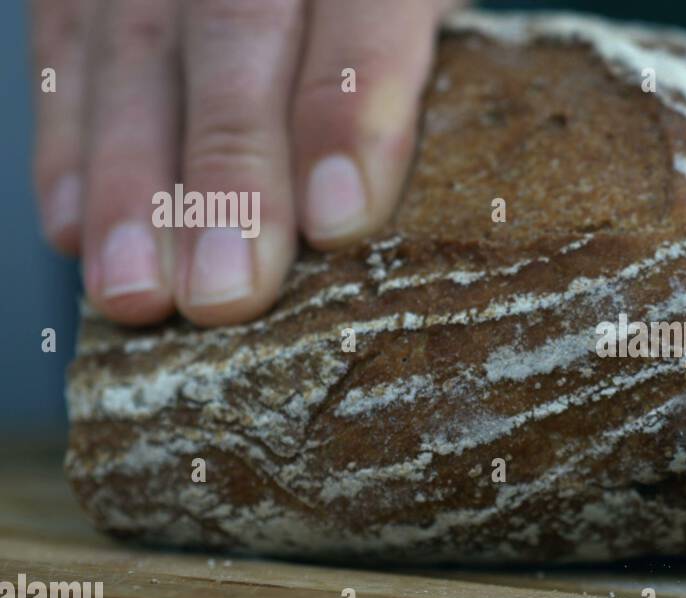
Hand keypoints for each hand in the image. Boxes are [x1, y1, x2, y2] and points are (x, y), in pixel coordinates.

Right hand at [31, 0, 457, 326]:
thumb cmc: (376, 6)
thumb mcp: (431, 12)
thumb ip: (409, 77)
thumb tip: (381, 213)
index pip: (365, 10)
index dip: (347, 114)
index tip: (339, 221)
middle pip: (236, 33)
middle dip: (228, 173)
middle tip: (227, 289)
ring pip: (136, 47)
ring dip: (133, 183)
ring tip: (140, 291)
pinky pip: (65, 42)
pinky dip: (67, 142)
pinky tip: (75, 230)